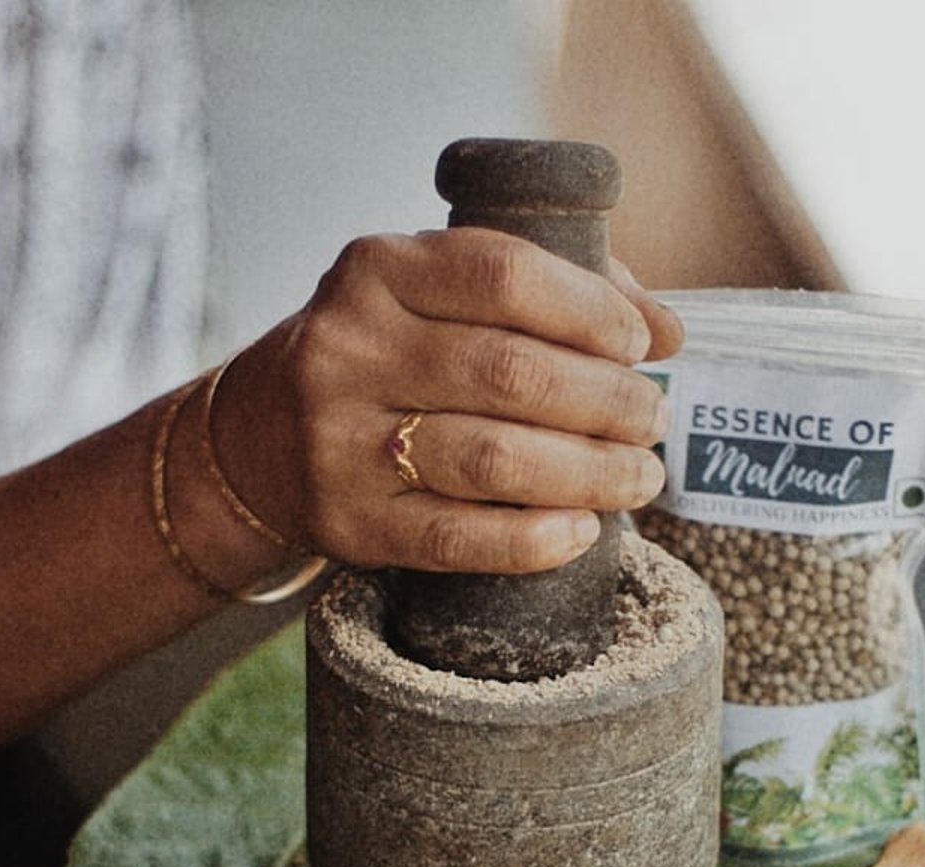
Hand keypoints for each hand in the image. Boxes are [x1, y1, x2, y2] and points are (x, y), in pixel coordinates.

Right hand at [210, 228, 683, 573]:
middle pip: (512, 373)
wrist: (256, 438)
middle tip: (652, 419)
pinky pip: (458, 538)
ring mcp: (339, 439)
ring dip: (590, 473)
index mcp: (378, 269)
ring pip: (494, 459)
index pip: (504, 275)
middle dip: (607, 401)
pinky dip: (535, 539)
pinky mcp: (346, 520)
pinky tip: (582, 530)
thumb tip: (668, 330)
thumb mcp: (436, 296)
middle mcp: (348, 347)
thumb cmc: (387, 356)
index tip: (641, 343)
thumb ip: (548, 292)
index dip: (591, 310)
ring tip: (638, 476)